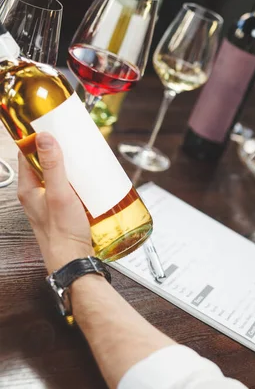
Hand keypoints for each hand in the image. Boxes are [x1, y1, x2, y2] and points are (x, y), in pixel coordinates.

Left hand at [18, 132, 92, 273]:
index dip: (38, 139)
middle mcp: (37, 195)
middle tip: (76, 143)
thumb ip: (53, 166)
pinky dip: (79, 182)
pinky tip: (92, 182)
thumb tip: (45, 137)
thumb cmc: (63, 233)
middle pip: (46, 164)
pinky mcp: (65, 210)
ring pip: (59, 177)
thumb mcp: (60, 194)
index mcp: (28, 189)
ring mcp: (51, 203)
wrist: (74, 261)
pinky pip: (70, 189)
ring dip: (72, 167)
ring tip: (86, 160)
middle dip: (61, 152)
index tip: (53, 127)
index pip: (28, 155)